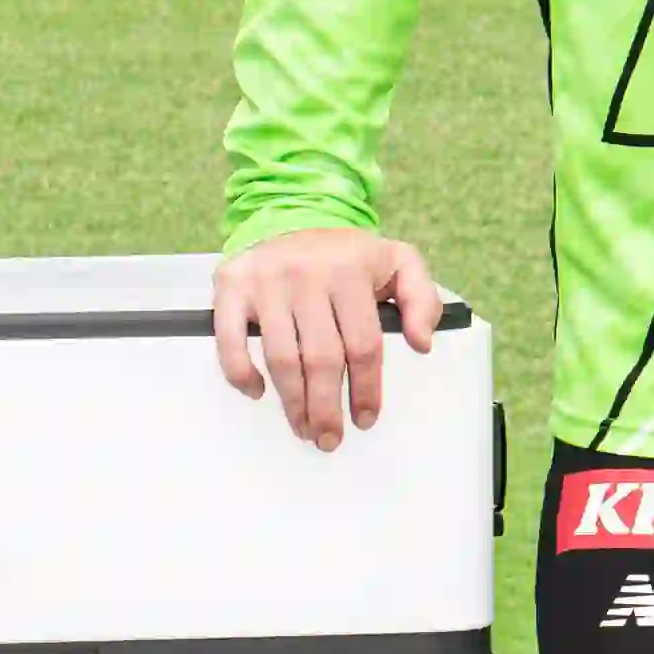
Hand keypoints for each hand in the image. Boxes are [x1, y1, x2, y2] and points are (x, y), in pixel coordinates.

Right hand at [212, 227, 446, 450]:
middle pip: (322, 358)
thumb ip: (421, 298)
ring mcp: (266, 281)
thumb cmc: (348, 254)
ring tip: (303, 428)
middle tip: (329, 439)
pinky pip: (230, 339)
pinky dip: (240, 372)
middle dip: (327, 408)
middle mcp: (307, 275)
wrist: (293, 215)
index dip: (365, 389)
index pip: (363, 345)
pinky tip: (258, 391)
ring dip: (292, 402)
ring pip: (281, 357)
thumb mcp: (398, 262)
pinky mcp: (232, 285)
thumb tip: (422, 343)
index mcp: (350, 272)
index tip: (364, 419)